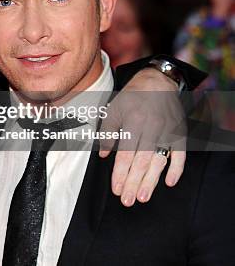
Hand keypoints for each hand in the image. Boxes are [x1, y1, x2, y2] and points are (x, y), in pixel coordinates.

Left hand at [99, 68, 185, 206]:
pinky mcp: (179, 133)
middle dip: (134, 183)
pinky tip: (169, 182)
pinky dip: (176, 169)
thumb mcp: (112, 111)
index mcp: (133, 123)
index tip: (116, 189)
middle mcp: (152, 128)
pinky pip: (180, 154)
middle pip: (142, 161)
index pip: (126, 154)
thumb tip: (103, 155)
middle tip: (128, 200)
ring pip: (159, 161)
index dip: (120, 173)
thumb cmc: (131, 98)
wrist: (156, 82)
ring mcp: (167, 132)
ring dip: (151, 181)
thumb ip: (107, 133)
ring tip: (143, 197)